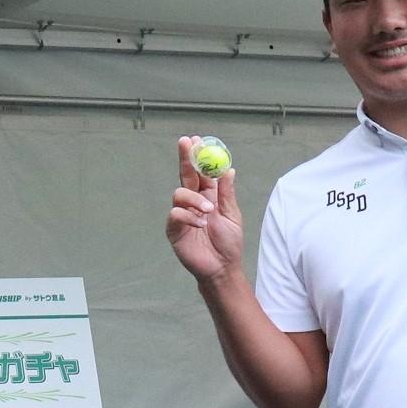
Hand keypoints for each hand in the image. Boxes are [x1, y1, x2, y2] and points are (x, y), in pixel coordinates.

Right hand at [166, 136, 245, 284]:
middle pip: (185, 175)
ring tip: (208, 212)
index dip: (198, 156)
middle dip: (185, 158)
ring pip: (179, 193)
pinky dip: (189, 216)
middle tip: (186, 142)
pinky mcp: (174, 228)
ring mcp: (182, 214)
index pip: (201, 172)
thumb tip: (229, 170)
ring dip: (194, 198)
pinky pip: (175, 214)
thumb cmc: (228, 243)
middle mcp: (193, 202)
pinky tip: (200, 225)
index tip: (196, 140)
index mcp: (208, 196)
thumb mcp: (232, 215)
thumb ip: (227, 193)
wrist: (222, 267)